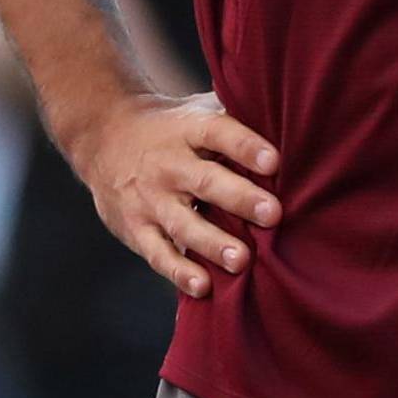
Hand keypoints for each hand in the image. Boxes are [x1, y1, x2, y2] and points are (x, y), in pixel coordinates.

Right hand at [78, 90, 280, 299]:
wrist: (103, 134)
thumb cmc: (171, 127)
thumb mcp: (196, 111)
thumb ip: (236, 120)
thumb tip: (293, 126)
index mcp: (188, 129)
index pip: (219, 133)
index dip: (246, 146)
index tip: (274, 161)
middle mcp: (168, 163)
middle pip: (206, 181)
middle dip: (240, 199)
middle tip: (274, 214)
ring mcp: (150, 198)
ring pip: (183, 223)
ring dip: (213, 243)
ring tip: (243, 260)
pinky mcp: (136, 228)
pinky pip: (159, 253)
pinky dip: (180, 271)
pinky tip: (204, 286)